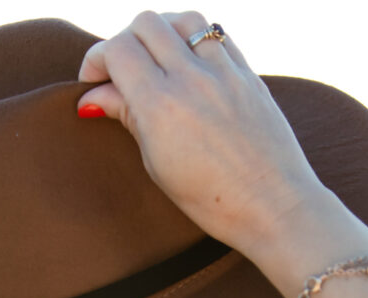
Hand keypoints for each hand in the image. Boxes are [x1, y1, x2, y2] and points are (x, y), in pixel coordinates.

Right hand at [77, 10, 322, 256]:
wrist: (274, 207)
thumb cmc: (212, 200)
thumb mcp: (158, 166)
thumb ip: (129, 119)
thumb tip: (94, 97)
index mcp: (160, 106)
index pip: (117, 50)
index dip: (97, 61)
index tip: (93, 83)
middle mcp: (191, 79)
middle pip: (145, 24)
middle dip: (125, 42)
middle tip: (121, 72)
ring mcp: (224, 72)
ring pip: (183, 20)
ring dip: (162, 32)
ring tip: (158, 60)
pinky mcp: (248, 74)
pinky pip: (216, 35)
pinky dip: (196, 40)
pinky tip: (191, 63)